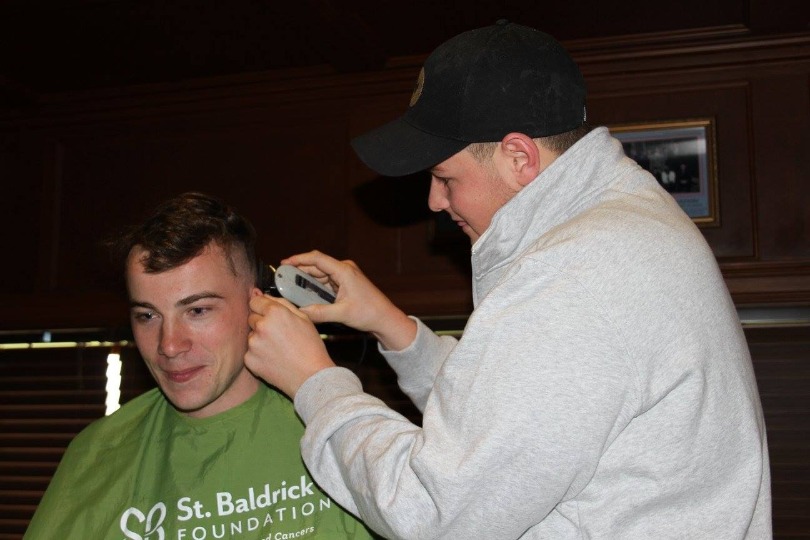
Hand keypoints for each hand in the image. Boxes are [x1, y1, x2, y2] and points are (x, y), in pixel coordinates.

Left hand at [245, 294, 334, 397]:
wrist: (310, 377)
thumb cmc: (311, 347)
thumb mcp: (303, 318)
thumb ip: (280, 302)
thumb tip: (258, 293)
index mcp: (275, 312)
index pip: (255, 301)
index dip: (263, 307)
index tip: (271, 316)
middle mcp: (260, 326)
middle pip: (251, 317)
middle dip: (262, 323)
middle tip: (279, 335)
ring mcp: (253, 344)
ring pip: (251, 335)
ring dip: (260, 338)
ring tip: (278, 348)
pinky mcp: (249, 360)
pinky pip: (250, 351)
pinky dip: (258, 354)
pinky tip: (273, 358)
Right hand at [281, 250, 416, 350]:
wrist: (385, 318)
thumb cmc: (369, 313)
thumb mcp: (342, 313)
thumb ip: (319, 313)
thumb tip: (301, 313)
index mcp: (344, 271)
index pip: (317, 259)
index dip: (299, 259)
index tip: (284, 263)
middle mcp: (344, 269)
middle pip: (316, 266)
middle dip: (299, 271)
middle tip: (283, 278)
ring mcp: (345, 276)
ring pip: (320, 274)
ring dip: (306, 280)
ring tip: (290, 286)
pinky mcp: (345, 283)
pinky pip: (326, 281)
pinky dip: (315, 286)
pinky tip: (305, 293)